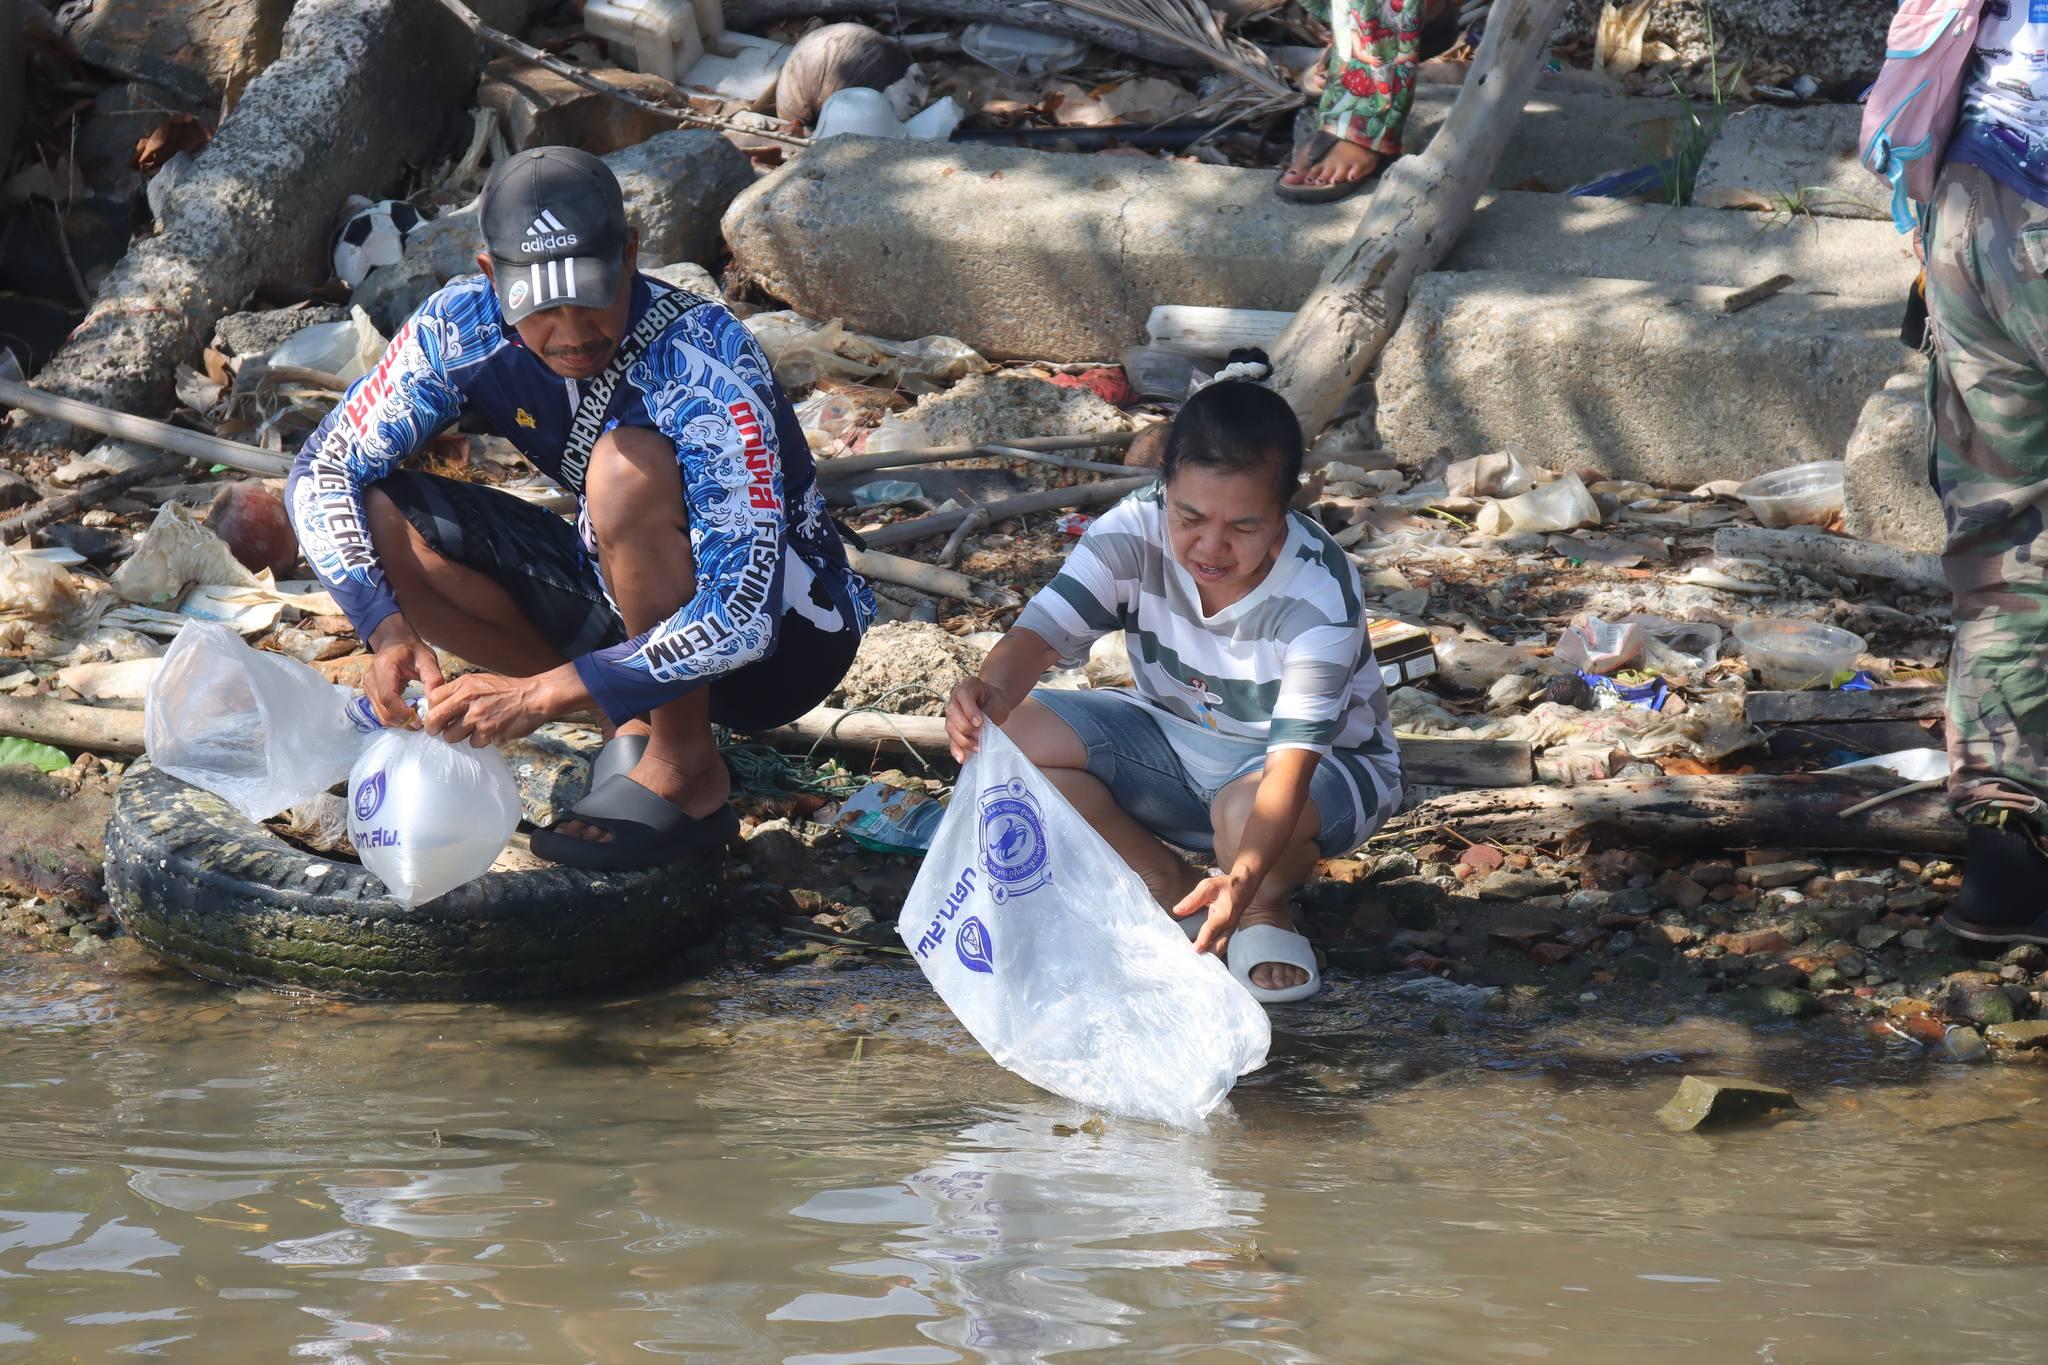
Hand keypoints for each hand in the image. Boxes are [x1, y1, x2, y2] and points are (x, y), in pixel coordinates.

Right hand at [364, 621, 443, 728]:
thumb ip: (433, 679)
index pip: (388, 698)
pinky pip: (380, 712)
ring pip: (381, 716)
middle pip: (384, 711)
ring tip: (417, 718)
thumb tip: (434, 703)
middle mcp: (370, 679)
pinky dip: (395, 717)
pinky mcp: (369, 694)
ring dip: (399, 722)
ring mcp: (367, 687)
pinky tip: (408, 712)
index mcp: (383, 667)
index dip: (404, 713)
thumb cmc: (412, 649)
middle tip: (422, 723)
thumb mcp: (428, 659)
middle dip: (403, 721)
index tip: (421, 720)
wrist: (394, 641)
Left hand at [423, 673, 556, 747]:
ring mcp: (478, 718)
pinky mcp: (488, 733)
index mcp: (464, 685)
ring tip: (471, 730)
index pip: (433, 698)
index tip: (436, 715)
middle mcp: (468, 700)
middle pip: (435, 719)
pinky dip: (480, 741)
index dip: (432, 709)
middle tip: (437, 731)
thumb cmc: (507, 690)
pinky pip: (473, 743)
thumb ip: (459, 691)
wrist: (533, 697)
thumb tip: (439, 706)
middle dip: (434, 728)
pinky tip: (489, 732)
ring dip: (459, 736)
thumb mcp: (480, 681)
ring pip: (451, 736)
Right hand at [944, 676, 1013, 761]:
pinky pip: (951, 739)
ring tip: (978, 748)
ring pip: (950, 727)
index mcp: (967, 686)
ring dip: (963, 740)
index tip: (980, 723)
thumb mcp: (998, 704)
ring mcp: (951, 713)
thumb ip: (988, 714)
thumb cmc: (996, 701)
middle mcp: (955, 698)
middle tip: (980, 736)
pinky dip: (956, 749)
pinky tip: (961, 758)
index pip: (963, 696)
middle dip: (966, 728)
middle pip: (952, 713)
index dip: (970, 710)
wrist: (994, 703)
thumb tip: (980, 730)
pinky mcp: (952, 727)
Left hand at [1172, 873, 1246, 957]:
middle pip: (1219, 946)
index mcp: (1225, 913)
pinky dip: (1211, 953)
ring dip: (1209, 957)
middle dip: (1207, 956)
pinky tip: (1200, 959)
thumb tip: (1177, 910)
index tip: (1195, 950)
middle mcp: (1229, 925)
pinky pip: (1220, 946)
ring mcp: (1230, 931)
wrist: (1246, 886)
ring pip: (1220, 949)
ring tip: (1194, 966)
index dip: (1203, 939)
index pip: (1212, 928)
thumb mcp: (1209, 886)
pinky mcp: (1227, 934)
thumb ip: (1193, 899)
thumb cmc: (1226, 886)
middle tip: (1192, 964)